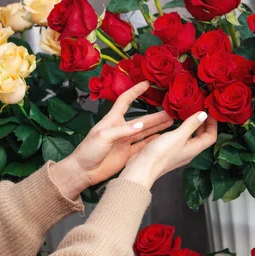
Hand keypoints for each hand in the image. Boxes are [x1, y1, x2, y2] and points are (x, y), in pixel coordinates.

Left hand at [51, 81, 173, 198]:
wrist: (83, 172)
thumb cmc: (88, 150)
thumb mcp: (103, 136)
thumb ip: (122, 130)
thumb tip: (140, 125)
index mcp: (112, 120)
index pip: (125, 101)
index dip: (135, 91)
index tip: (146, 84)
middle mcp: (121, 129)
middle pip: (141, 119)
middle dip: (156, 115)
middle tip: (171, 111)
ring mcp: (125, 142)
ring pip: (145, 132)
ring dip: (157, 127)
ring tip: (171, 121)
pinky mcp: (127, 154)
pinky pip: (143, 146)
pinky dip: (153, 142)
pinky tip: (162, 138)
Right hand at [119, 111, 216, 188]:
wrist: (142, 168)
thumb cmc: (161, 153)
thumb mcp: (178, 136)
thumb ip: (191, 125)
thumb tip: (204, 115)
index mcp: (194, 149)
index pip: (211, 137)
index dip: (213, 124)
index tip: (209, 112)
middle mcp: (189, 152)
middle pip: (202, 138)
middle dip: (204, 124)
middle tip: (200, 111)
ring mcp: (179, 153)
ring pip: (191, 138)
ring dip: (192, 127)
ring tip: (189, 115)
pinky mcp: (169, 152)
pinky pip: (181, 140)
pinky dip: (182, 130)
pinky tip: (175, 124)